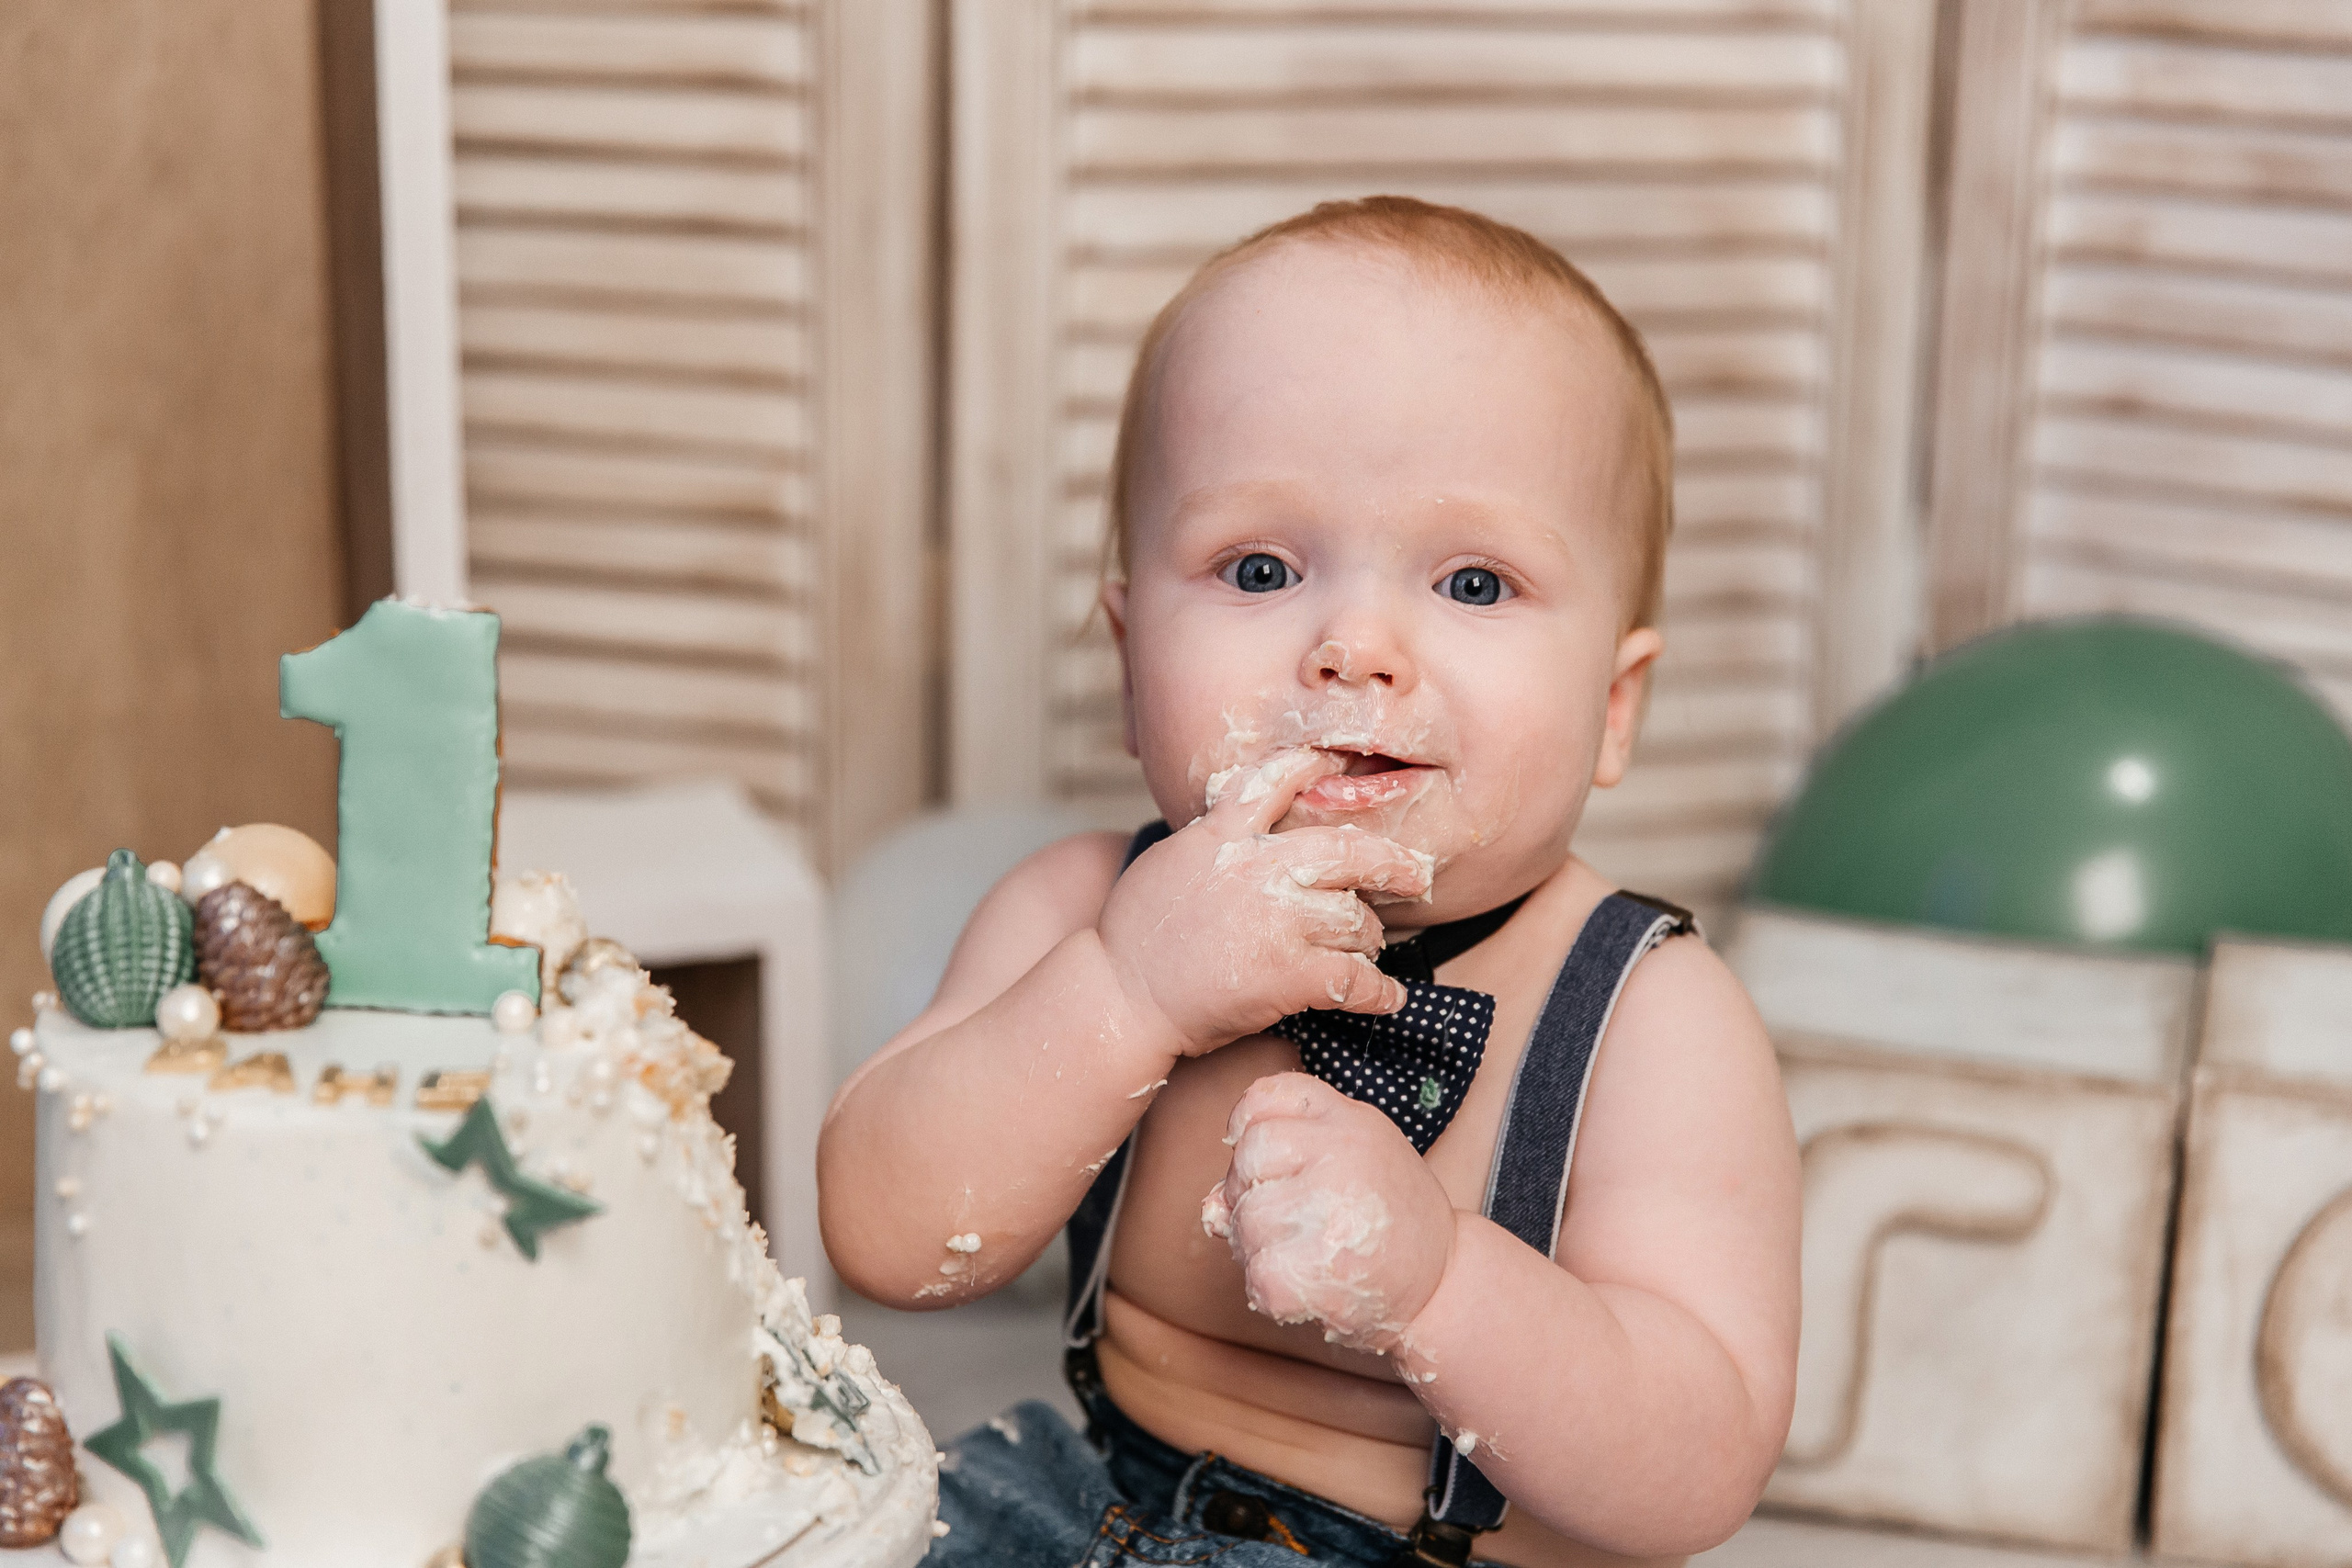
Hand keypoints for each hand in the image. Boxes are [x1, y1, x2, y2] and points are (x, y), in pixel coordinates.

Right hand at [1097, 749, 1431, 1054]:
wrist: (1118, 995)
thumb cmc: (1136, 934)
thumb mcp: (1170, 860)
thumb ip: (1215, 836)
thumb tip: (1243, 824)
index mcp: (1224, 834)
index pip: (1279, 780)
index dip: (1319, 769)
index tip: (1348, 768)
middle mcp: (1257, 868)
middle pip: (1349, 850)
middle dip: (1392, 863)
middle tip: (1415, 875)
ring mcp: (1276, 920)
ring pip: (1356, 919)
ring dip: (1368, 938)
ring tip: (1367, 948)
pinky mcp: (1288, 974)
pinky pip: (1356, 979)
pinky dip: (1379, 992)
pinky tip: (1387, 997)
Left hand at [1201, 1072, 1457, 1354]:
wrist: (1443, 1283)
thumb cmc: (1386, 1218)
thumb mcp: (1346, 1162)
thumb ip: (1281, 1161)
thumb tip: (1213, 1204)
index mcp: (1347, 1118)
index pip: (1261, 1098)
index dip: (1246, 1130)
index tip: (1268, 1163)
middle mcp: (1342, 1152)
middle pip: (1246, 1158)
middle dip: (1250, 1194)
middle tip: (1289, 1220)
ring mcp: (1331, 1208)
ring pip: (1244, 1221)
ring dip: (1259, 1248)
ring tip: (1306, 1253)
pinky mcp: (1320, 1268)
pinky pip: (1257, 1275)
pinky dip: (1271, 1291)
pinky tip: (1308, 1286)